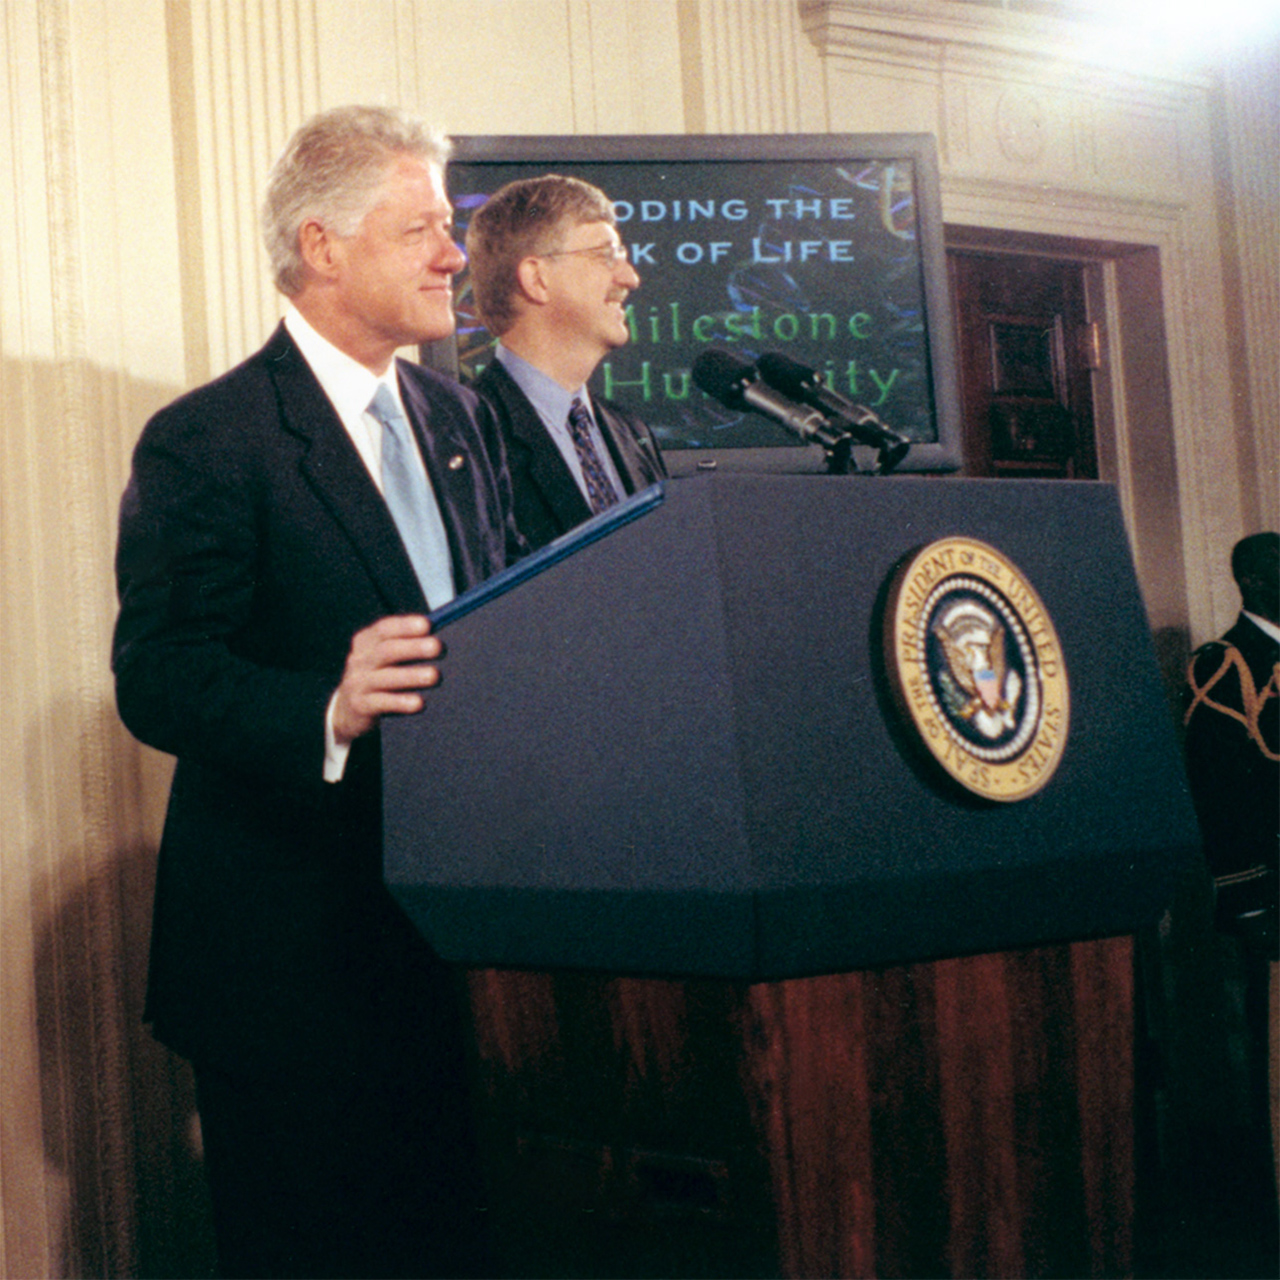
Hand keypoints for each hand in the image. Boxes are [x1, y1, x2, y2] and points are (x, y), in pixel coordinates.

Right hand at [331, 615, 442, 744]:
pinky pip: (381, 702)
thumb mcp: (384, 658)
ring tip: (434, 675)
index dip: (405, 626)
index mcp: (366, 641)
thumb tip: (439, 639)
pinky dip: (401, 702)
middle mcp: (359, 659)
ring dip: (411, 675)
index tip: (427, 625)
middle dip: (413, 647)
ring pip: (385, 677)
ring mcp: (357, 682)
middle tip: (437, 647)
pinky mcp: (360, 705)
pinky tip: (419, 702)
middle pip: (387, 650)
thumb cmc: (378, 676)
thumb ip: (405, 645)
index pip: (384, 629)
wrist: (348, 709)